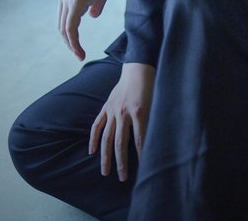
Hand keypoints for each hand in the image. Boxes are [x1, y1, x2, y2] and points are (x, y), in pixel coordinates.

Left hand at [57, 0, 132, 59]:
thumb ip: (95, 4)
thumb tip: (92, 16)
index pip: (65, 17)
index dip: (70, 32)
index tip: (78, 44)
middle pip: (62, 25)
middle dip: (69, 41)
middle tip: (78, 53)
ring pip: (65, 29)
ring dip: (72, 45)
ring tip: (80, 55)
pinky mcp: (74, 4)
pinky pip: (71, 29)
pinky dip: (74, 43)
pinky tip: (80, 51)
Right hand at [89, 63, 154, 179]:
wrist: (138, 68)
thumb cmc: (151, 86)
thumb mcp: (156, 103)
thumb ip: (153, 122)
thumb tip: (155, 142)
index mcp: (139, 111)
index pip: (140, 139)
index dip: (141, 156)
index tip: (143, 170)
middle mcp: (124, 112)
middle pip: (121, 142)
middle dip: (121, 162)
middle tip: (122, 178)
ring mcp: (113, 110)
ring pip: (107, 137)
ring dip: (106, 156)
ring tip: (105, 172)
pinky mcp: (106, 107)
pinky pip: (97, 125)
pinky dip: (93, 139)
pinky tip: (91, 152)